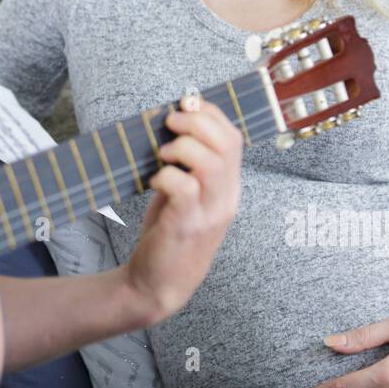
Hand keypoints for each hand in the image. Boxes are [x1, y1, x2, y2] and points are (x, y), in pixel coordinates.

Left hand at [121, 96, 242, 324]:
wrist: (156, 286)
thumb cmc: (168, 232)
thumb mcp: (187, 194)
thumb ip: (188, 163)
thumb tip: (176, 118)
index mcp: (229, 188)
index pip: (235, 139)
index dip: (211, 114)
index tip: (186, 102)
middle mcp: (226, 200)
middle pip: (227, 145)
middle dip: (197, 121)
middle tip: (170, 121)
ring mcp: (209, 214)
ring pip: (211, 163)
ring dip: (181, 147)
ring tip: (161, 154)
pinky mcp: (186, 226)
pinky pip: (183, 187)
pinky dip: (165, 175)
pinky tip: (153, 181)